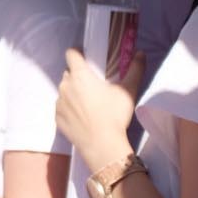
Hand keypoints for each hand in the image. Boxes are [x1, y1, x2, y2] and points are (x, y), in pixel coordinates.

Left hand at [55, 49, 142, 173]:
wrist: (102, 144)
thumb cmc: (115, 115)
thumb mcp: (128, 91)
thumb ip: (135, 69)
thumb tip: (141, 53)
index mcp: (80, 75)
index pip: (71, 54)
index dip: (77, 53)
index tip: (86, 58)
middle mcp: (65, 85)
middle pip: (69, 73)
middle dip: (79, 76)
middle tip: (93, 86)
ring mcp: (59, 102)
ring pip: (64, 90)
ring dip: (73, 92)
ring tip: (89, 104)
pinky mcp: (57, 117)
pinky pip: (62, 107)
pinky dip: (70, 108)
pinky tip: (83, 117)